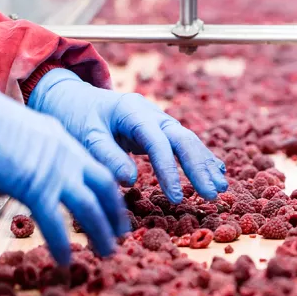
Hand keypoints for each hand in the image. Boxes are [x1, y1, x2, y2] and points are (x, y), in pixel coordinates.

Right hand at [0, 87, 127, 264]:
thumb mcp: (11, 142)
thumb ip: (15, 168)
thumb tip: (3, 191)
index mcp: (63, 143)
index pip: (96, 170)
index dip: (109, 194)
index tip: (116, 212)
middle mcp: (66, 155)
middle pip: (103, 187)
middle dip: (114, 213)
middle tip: (121, 236)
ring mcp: (54, 170)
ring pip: (88, 206)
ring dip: (100, 232)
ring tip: (107, 253)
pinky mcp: (34, 185)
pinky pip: (52, 219)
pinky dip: (60, 242)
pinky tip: (65, 260)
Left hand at [28, 69, 227, 203]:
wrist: (73, 98)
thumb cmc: (76, 118)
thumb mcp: (84, 135)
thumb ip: (106, 155)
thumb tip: (130, 180)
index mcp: (133, 112)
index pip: (157, 143)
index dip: (169, 171)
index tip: (177, 197)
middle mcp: (153, 114)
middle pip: (183, 140)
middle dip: (199, 168)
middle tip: (212, 195)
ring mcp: (161, 120)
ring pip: (190, 142)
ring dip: (206, 166)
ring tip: (222, 188)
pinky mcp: (163, 130)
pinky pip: (187, 144)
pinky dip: (203, 158)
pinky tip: (219, 172)